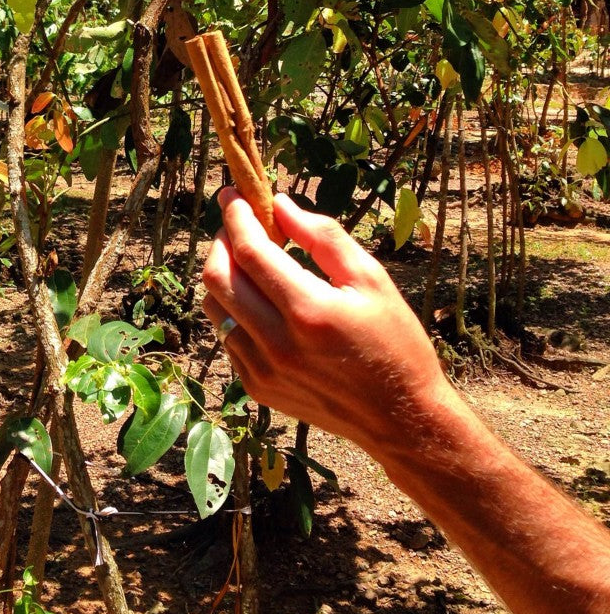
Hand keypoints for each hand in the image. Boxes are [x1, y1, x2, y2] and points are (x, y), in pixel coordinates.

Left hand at [202, 188, 448, 458]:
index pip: (249, 251)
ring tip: (249, 261)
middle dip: (221, 241)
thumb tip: (280, 204)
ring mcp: (261, 370)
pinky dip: (234, 309)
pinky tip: (260, 302)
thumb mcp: (372, 279)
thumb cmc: (394, 341)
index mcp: (308, 310)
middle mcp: (276, 343)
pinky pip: (226, 337)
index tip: (232, 195)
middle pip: (217, 277)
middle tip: (239, 225)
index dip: (235, 216)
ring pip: (214, 308)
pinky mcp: (256, 387)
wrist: (399, 418)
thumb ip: (323, 237)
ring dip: (223, 275)